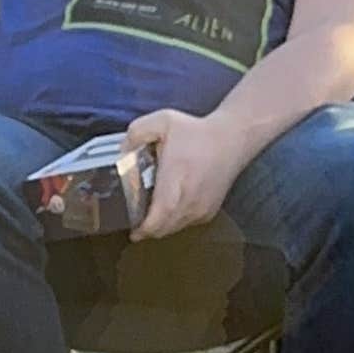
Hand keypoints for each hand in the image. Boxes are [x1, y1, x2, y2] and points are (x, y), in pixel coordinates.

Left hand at [131, 105, 252, 236]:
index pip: (159, 216)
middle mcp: (190, 198)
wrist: (233, 139)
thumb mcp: (163, 121)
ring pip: (175, 228)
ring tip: (149, 217)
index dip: (144, 228)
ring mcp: (201, 208)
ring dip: (161, 227)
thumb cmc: (197, 132)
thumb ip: (137, 133)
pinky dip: (175, 221)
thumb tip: (121, 151)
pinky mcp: (209, 211)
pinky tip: (169, 209)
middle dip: (147, 230)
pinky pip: (186, 224)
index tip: (132, 230)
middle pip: (164, 229)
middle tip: (135, 223)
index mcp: (176, 178)